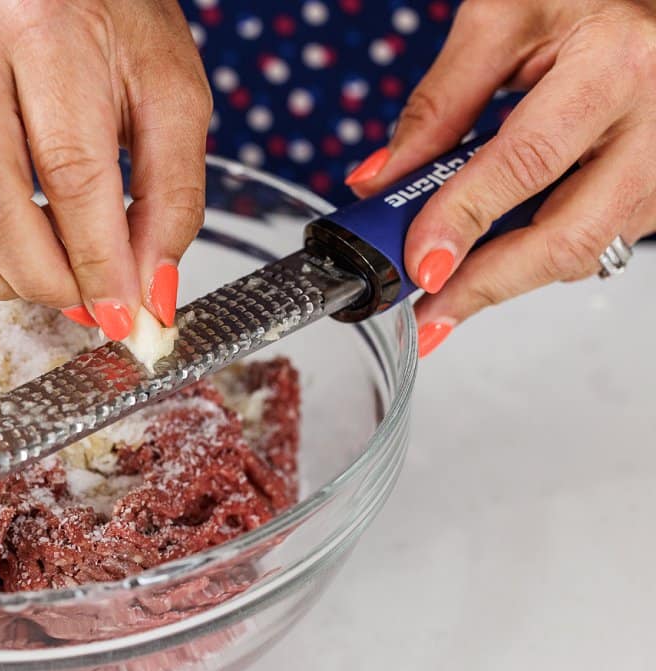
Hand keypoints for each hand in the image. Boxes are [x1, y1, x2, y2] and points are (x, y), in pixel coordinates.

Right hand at [0, 0, 209, 339]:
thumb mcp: (172, 94)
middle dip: (46, 279)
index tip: (125, 310)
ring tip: (57, 282)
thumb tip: (149, 289)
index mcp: (47, 28)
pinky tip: (15, 253)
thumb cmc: (117, 17)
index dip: (97, 259)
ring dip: (1, 277)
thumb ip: (171, 195)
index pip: (69, 171)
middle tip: (92, 305)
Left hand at [346, 0, 655, 355]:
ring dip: (507, 279)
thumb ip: (438, 103)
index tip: (418, 264)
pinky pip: (599, 238)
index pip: (525, 163)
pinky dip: (538, 255)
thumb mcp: (503, 20)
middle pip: (566, 235)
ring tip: (445, 295)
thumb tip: (379, 179)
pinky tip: (495, 258)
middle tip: (425, 316)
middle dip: (484, 285)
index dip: (464, 220)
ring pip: (584, 249)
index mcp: (616, 65)